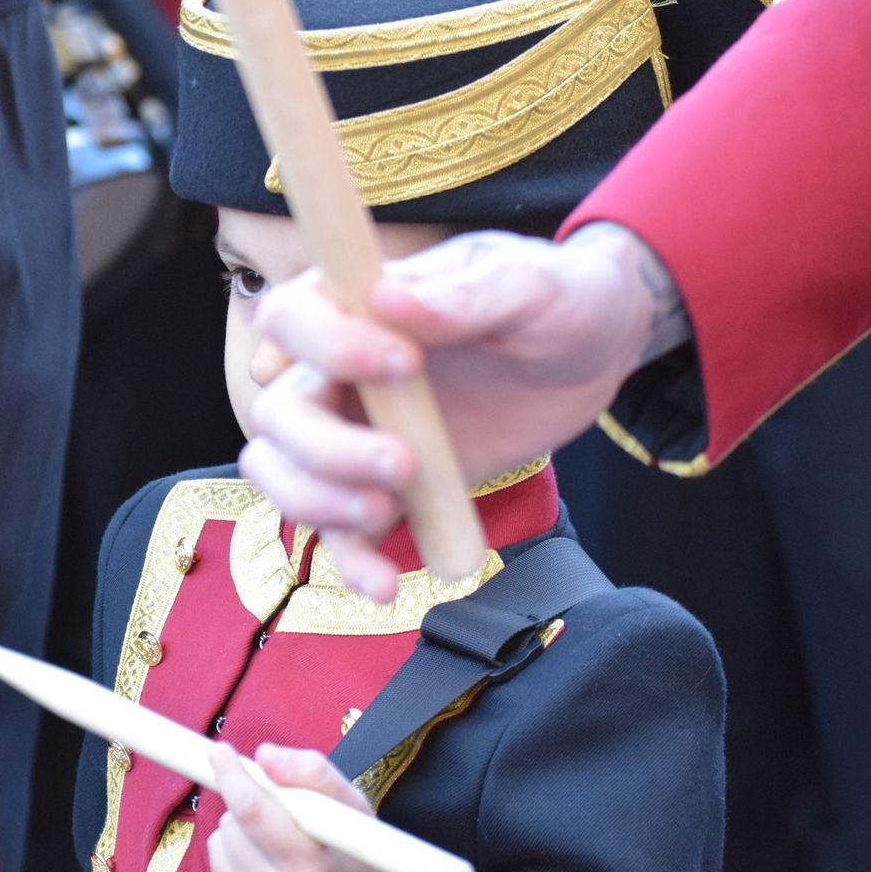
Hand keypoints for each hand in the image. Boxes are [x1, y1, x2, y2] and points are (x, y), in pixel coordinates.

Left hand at [208, 742, 418, 871]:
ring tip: (276, 843)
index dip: (232, 776)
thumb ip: (313, 773)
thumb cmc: (356, 858)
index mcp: (310, 868)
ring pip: (219, 843)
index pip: (253, 811)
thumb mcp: (352, 809)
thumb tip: (264, 754)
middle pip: (232, 824)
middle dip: (246, 802)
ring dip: (239, 831)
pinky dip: (234, 857)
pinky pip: (216, 869)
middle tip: (277, 809)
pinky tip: (266, 867)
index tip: (220, 751)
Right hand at [240, 223, 684, 597]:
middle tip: (404, 462)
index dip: (326, 345)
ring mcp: (352, 431)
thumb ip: (465, 293)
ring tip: (386, 510)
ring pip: (282, 474)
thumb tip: (387, 299)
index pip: (290, 316)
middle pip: (278, 414)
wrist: (592, 355)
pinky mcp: (381, 487)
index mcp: (355, 301)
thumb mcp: (528, 285)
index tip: (405, 362)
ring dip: (320, 503)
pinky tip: (387, 586)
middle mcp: (334, 367)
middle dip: (326, 448)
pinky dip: (350, 563)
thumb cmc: (555, 299)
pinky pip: (337, 533)